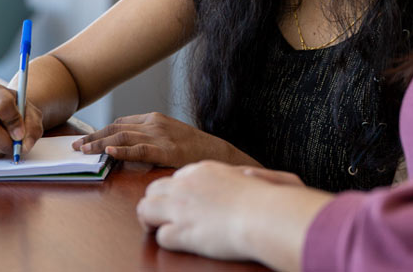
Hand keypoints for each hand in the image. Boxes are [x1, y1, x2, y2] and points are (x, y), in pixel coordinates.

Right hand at [0, 83, 42, 158]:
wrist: (4, 111)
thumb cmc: (18, 111)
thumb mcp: (31, 113)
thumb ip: (32, 128)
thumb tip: (24, 146)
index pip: (2, 106)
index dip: (14, 123)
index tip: (21, 134)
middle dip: (5, 143)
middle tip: (16, 148)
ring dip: (0, 149)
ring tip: (9, 142)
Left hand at [71, 111, 255, 167]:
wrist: (217, 152)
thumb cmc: (193, 148)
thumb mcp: (169, 136)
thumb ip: (148, 138)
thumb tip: (125, 148)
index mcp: (154, 118)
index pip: (121, 122)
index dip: (101, 131)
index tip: (86, 140)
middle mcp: (154, 123)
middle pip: (117, 128)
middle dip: (94, 137)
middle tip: (76, 146)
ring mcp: (160, 136)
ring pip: (123, 137)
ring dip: (100, 144)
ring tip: (84, 151)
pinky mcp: (166, 150)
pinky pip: (140, 149)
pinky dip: (122, 150)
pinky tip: (109, 151)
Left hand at [136, 160, 330, 268]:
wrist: (263, 215)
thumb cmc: (267, 198)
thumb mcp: (255, 177)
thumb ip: (244, 175)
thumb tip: (247, 175)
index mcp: (203, 170)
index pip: (176, 177)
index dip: (175, 191)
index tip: (182, 201)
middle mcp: (187, 185)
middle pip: (153, 188)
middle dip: (155, 202)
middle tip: (162, 216)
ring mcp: (181, 207)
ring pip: (145, 208)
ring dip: (150, 220)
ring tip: (157, 229)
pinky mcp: (182, 231)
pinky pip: (160, 236)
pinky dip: (166, 240)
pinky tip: (178, 242)